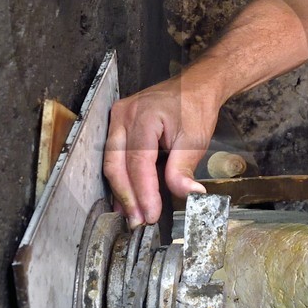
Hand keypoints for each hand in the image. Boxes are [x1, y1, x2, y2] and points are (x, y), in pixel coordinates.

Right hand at [102, 74, 217, 224]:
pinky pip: (114, 156)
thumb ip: (183, 169)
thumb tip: (186, 195)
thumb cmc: (195, 107)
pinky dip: (122, 178)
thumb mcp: (194, 140)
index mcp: (144, 117)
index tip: (151, 214)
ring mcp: (118, 119)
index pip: (138, 163)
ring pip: (111, 163)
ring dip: (122, 191)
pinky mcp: (119, 125)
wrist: (195, 86)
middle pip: (117, 165)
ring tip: (132, 215)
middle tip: (138, 221)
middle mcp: (124, 116)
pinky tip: (127, 198)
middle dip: (127, 197)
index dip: (144, 192)